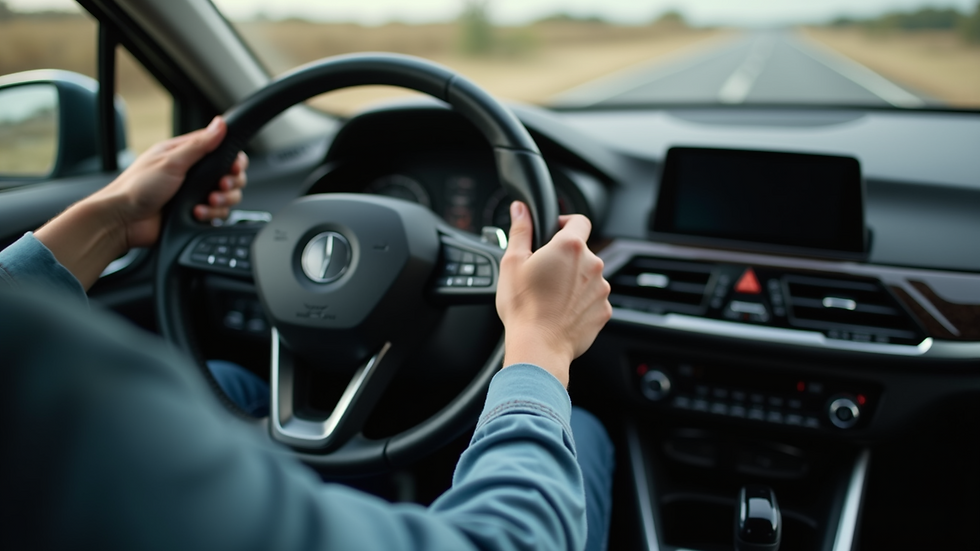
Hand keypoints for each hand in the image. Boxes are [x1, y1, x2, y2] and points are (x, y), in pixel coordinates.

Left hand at [90, 116, 247, 249]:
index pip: (220, 149)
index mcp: (185, 154)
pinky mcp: (194, 213)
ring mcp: (194, 194)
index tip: (234, 166)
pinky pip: (216, 214)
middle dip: (230, 182)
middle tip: (220, 185)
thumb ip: (199, 144)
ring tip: (208, 201)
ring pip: (227, 196)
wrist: (122, 221)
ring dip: (222, 200)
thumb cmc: (137, 187)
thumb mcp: (171, 161)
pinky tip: (196, 213)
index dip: (233, 158)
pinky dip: (211, 215)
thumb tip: (220, 124)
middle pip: (229, 175)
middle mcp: (192, 174)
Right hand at [495, 201, 611, 386]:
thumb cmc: (523, 307)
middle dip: (564, 258)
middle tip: (542, 273)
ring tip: (550, 296)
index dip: (565, 222)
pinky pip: (592, 299)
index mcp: (570, 247)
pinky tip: (560, 311)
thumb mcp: (512, 262)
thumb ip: (520, 230)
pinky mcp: (604, 311)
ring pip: (587, 276)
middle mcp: (592, 264)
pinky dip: (580, 302)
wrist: (539, 346)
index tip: (553, 232)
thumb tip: (520, 209)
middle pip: (581, 251)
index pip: (579, 220)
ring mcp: (601, 289)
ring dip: (573, 280)